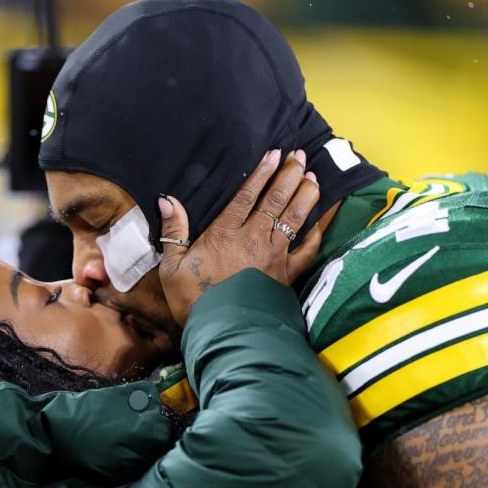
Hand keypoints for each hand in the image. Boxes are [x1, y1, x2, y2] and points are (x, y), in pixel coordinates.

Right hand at [158, 148, 321, 325]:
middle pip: (277, 200)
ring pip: (294, 219)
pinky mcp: (285, 276)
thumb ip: (173, 231)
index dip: (262, 173)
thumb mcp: (172, 267)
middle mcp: (254, 239)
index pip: (247, 196)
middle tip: (300, 156)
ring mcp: (273, 257)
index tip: (274, 154)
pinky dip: (315, 235)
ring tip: (314, 178)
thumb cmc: (193, 301)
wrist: (221, 332)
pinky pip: (306, 251)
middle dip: (290, 175)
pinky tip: (320, 223)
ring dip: (305, 196)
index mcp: (225, 234)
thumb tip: (167, 200)